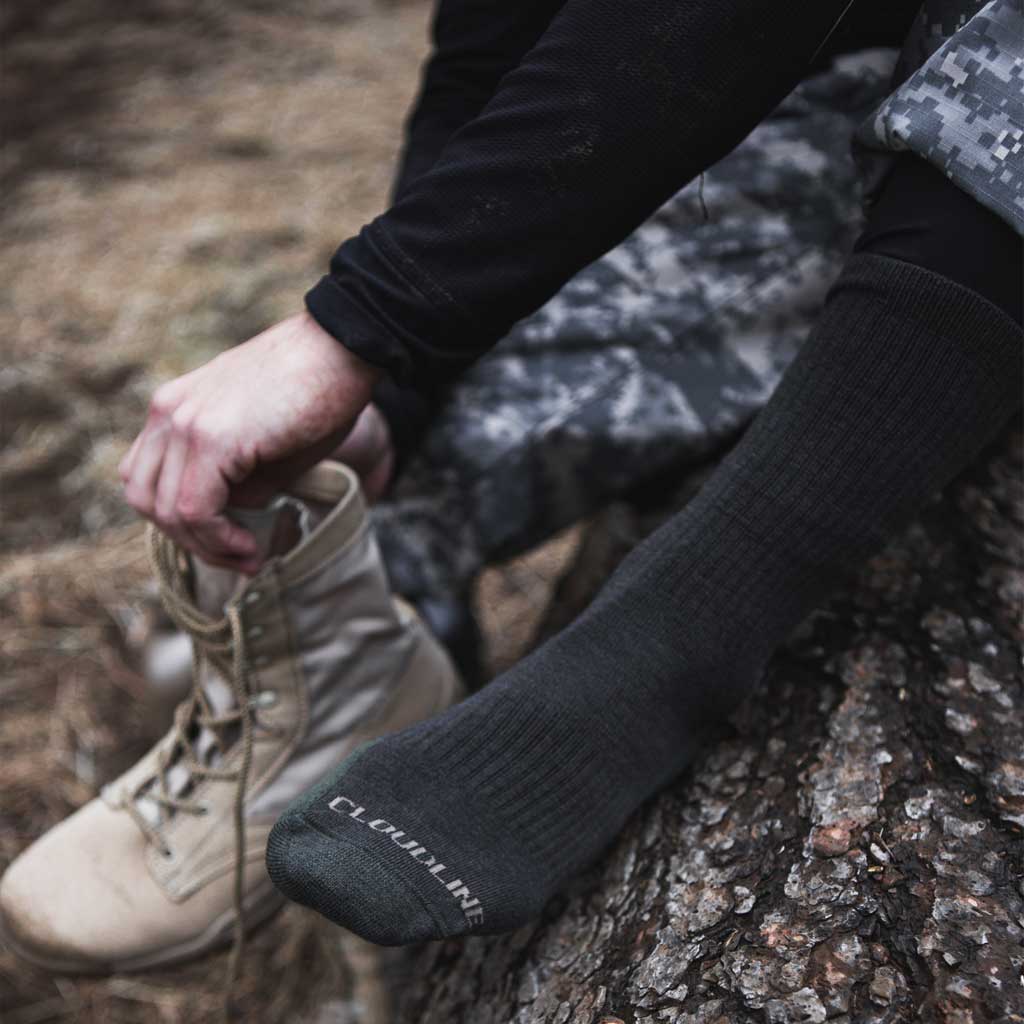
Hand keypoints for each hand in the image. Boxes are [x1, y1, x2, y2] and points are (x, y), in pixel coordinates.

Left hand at [120, 312, 380, 572]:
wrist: (344, 348)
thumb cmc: (320, 394)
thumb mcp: (266, 448)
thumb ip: (237, 483)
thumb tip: (227, 522)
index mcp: (175, 407)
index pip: (149, 479)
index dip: (182, 521)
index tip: (231, 542)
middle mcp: (168, 411)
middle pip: (145, 498)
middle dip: (191, 540)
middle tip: (239, 557)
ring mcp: (184, 421)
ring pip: (164, 510)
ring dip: (206, 545)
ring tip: (248, 555)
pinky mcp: (211, 437)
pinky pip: (193, 508)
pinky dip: (217, 538)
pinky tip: (249, 544)